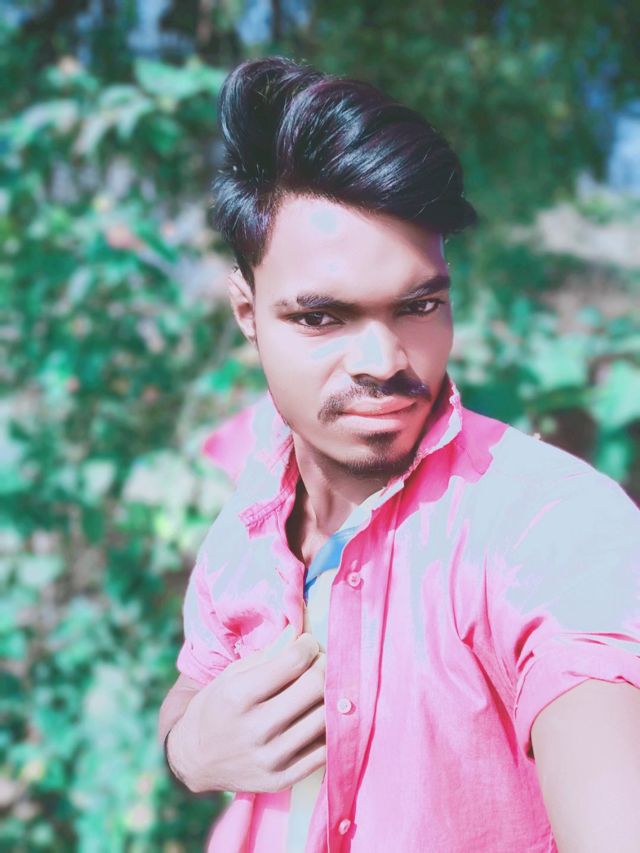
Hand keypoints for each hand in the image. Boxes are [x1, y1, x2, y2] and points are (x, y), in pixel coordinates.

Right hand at [167, 630, 325, 793]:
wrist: (195, 759)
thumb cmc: (218, 706)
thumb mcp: (232, 674)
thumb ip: (268, 654)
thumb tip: (302, 632)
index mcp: (239, 695)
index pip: (295, 660)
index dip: (308, 645)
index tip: (308, 643)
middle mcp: (255, 728)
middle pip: (315, 685)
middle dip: (325, 665)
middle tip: (320, 662)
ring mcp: (270, 758)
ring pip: (325, 717)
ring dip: (331, 694)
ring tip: (323, 687)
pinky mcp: (282, 779)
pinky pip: (325, 750)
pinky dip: (329, 728)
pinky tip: (320, 714)